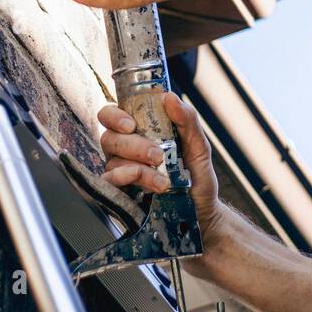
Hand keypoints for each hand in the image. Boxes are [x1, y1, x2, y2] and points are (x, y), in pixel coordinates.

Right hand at [96, 91, 223, 246]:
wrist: (202, 215)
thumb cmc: (197, 178)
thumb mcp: (199, 147)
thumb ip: (186, 120)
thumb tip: (169, 97)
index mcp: (140, 132)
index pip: (112, 115)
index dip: (115, 116)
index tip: (132, 124)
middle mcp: (125, 150)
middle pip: (109, 137)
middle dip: (133, 145)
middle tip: (157, 155)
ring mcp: (120, 172)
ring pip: (111, 160)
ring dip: (139, 167)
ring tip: (163, 180)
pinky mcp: (119, 194)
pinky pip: (108, 182)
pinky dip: (127, 181)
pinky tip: (148, 187)